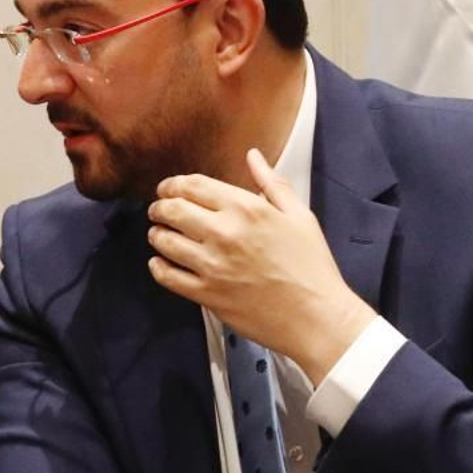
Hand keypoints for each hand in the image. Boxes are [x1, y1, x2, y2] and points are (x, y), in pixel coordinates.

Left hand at [147, 148, 375, 381]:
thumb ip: (272, 182)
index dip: (174, 184)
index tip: (169, 188)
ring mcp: (212, 265)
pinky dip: (158, 267)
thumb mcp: (299, 216)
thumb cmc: (311, 267)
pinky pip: (168, 276)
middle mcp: (224, 233)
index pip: (194, 185)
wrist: (316, 316)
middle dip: (159, 206)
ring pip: (165, 241)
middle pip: (172, 209)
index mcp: (246, 209)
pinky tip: (160, 262)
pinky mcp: (207, 294)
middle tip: (158, 210)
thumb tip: (254, 156)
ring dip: (156, 234)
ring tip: (158, 234)